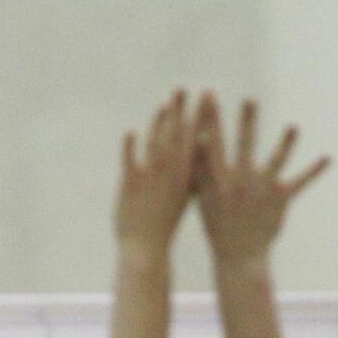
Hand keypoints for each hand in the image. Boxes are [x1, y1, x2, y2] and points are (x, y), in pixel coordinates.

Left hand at [114, 89, 193, 256]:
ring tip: (165, 104)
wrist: (146, 248)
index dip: (201, 116)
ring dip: (161, 124)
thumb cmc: (165, 225)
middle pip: (177, 138)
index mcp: (186, 177)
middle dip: (182, 112)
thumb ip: (191, 173)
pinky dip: (130, 147)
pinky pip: (130, 161)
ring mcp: (150, 178)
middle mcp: (170, 175)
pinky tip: (131, 131)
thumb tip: (201, 152)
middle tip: (186, 89)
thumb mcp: (183, 197)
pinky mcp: (130, 184)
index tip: (207, 96)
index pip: (196, 141)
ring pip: (157, 145)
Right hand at [193, 92, 329, 264]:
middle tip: (249, 101)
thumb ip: (202, 172)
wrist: (238, 254)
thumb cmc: (219, 225)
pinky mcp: (280, 198)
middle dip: (246, 123)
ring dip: (285, 144)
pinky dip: (314, 170)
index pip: (212, 146)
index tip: (208, 98)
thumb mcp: (204, 199)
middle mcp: (240, 183)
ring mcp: (261, 190)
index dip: (209, 120)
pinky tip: (328, 158)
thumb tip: (197, 144)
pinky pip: (300, 181)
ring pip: (275, 161)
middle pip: (243, 146)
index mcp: (219, 182)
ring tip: (293, 128)